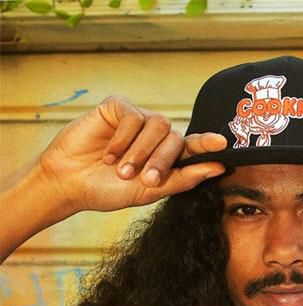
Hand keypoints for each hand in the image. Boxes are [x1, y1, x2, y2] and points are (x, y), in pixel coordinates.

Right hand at [38, 95, 226, 213]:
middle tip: (145, 179)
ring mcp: (137, 120)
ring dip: (141, 152)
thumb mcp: (150, 190)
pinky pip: (132, 116)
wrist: (71, 183)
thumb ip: (183, 179)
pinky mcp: (117, 108)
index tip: (222, 144)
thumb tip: (216, 168)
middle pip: (175, 138)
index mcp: (166, 157)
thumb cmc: (109, 190)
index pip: (192, 147)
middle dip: (162, 161)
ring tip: (122, 170)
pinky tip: (109, 153)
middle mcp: (154, 137)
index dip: (207, 144)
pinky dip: (123, 138)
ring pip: (157, 125)